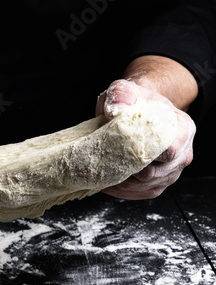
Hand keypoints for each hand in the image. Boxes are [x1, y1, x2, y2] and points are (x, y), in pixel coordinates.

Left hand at [96, 79, 195, 199]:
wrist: (139, 110)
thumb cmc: (135, 101)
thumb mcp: (125, 89)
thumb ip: (121, 93)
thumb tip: (113, 109)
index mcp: (181, 129)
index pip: (168, 150)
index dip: (143, 155)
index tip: (120, 152)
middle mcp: (182, 153)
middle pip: (154, 174)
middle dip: (127, 171)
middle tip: (103, 165)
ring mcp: (172, 171)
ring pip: (147, 187)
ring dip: (123, 184)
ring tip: (102, 175)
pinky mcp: (159, 182)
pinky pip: (143, 194)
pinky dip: (124, 191)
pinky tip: (107, 184)